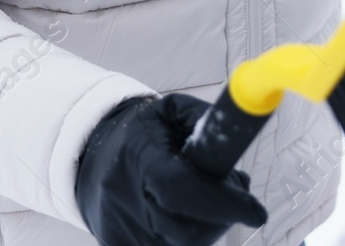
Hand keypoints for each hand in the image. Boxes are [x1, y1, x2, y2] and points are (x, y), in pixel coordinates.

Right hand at [76, 92, 268, 245]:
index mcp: (139, 157)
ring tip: (207, 201)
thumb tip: (237, 142)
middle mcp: (125, 199)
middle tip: (235, 199)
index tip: (256, 211)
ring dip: (208, 228)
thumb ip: (206, 121)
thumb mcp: (172, 111)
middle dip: (222, 216)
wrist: (87, 154)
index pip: (180, 189)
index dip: (222, 203)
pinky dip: (189, 237)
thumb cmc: (141, 133)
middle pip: (187, 230)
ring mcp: (120, 231)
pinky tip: (188, 217)